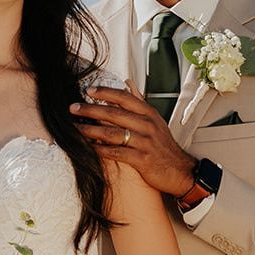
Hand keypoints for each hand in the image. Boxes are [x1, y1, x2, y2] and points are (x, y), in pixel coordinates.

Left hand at [71, 82, 194, 196]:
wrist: (180, 170)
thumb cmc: (164, 146)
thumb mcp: (155, 121)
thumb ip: (139, 103)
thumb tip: (128, 84)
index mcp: (149, 113)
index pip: (124, 97)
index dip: (105, 92)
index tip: (88, 91)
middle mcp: (147, 125)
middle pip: (114, 113)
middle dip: (90, 110)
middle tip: (73, 108)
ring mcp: (145, 142)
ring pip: (112, 133)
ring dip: (91, 130)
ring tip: (75, 129)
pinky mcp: (142, 159)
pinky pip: (117, 152)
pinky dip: (101, 150)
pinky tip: (89, 148)